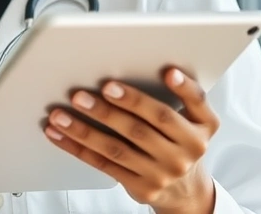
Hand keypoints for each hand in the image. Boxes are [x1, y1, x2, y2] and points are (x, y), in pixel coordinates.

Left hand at [43, 68, 217, 212]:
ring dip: (84, 130)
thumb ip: (181, 95)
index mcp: (201, 128)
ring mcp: (163, 172)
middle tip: (81, 95)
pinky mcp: (143, 187)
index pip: (194, 104)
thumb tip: (158, 70)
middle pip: (144, 127)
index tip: (167, 72)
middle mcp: (186, 152)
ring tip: (60, 115)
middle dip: (109, 110)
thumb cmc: (180, 141)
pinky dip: (78, 148)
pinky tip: (59, 134)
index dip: (183, 88)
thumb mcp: (195, 120)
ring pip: (117, 148)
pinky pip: (104, 164)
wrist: (186, 190)